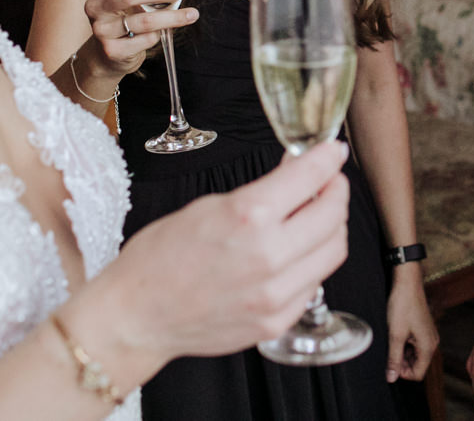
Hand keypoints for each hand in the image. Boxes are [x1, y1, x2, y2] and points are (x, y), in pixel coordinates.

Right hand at [82, 0, 195, 76]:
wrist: (110, 51)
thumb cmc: (126, 12)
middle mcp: (94, 5)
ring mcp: (100, 29)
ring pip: (142, 21)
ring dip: (170, 17)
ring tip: (192, 14)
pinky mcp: (111, 50)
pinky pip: (144, 39)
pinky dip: (159, 34)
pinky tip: (163, 32)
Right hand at [92, 141, 350, 367]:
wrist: (137, 316)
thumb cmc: (160, 258)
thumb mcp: (209, 206)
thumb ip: (260, 192)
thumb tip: (296, 174)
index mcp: (249, 216)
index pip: (311, 176)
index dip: (329, 158)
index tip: (333, 151)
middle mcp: (269, 255)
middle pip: (333, 214)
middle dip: (336, 190)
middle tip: (328, 183)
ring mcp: (275, 294)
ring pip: (333, 251)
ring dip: (331, 227)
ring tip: (317, 217)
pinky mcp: (276, 322)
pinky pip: (313, 284)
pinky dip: (312, 263)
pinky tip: (296, 254)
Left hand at [383, 270, 438, 381]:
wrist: (407, 283)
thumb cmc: (403, 306)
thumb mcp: (395, 335)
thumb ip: (394, 359)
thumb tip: (391, 378)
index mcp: (428, 346)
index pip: (418, 374)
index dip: (402, 373)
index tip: (390, 363)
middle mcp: (432, 343)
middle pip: (418, 365)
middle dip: (402, 363)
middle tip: (389, 351)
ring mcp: (429, 335)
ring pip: (416, 355)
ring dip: (403, 353)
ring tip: (392, 340)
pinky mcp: (424, 329)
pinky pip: (416, 345)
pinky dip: (406, 344)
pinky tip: (397, 334)